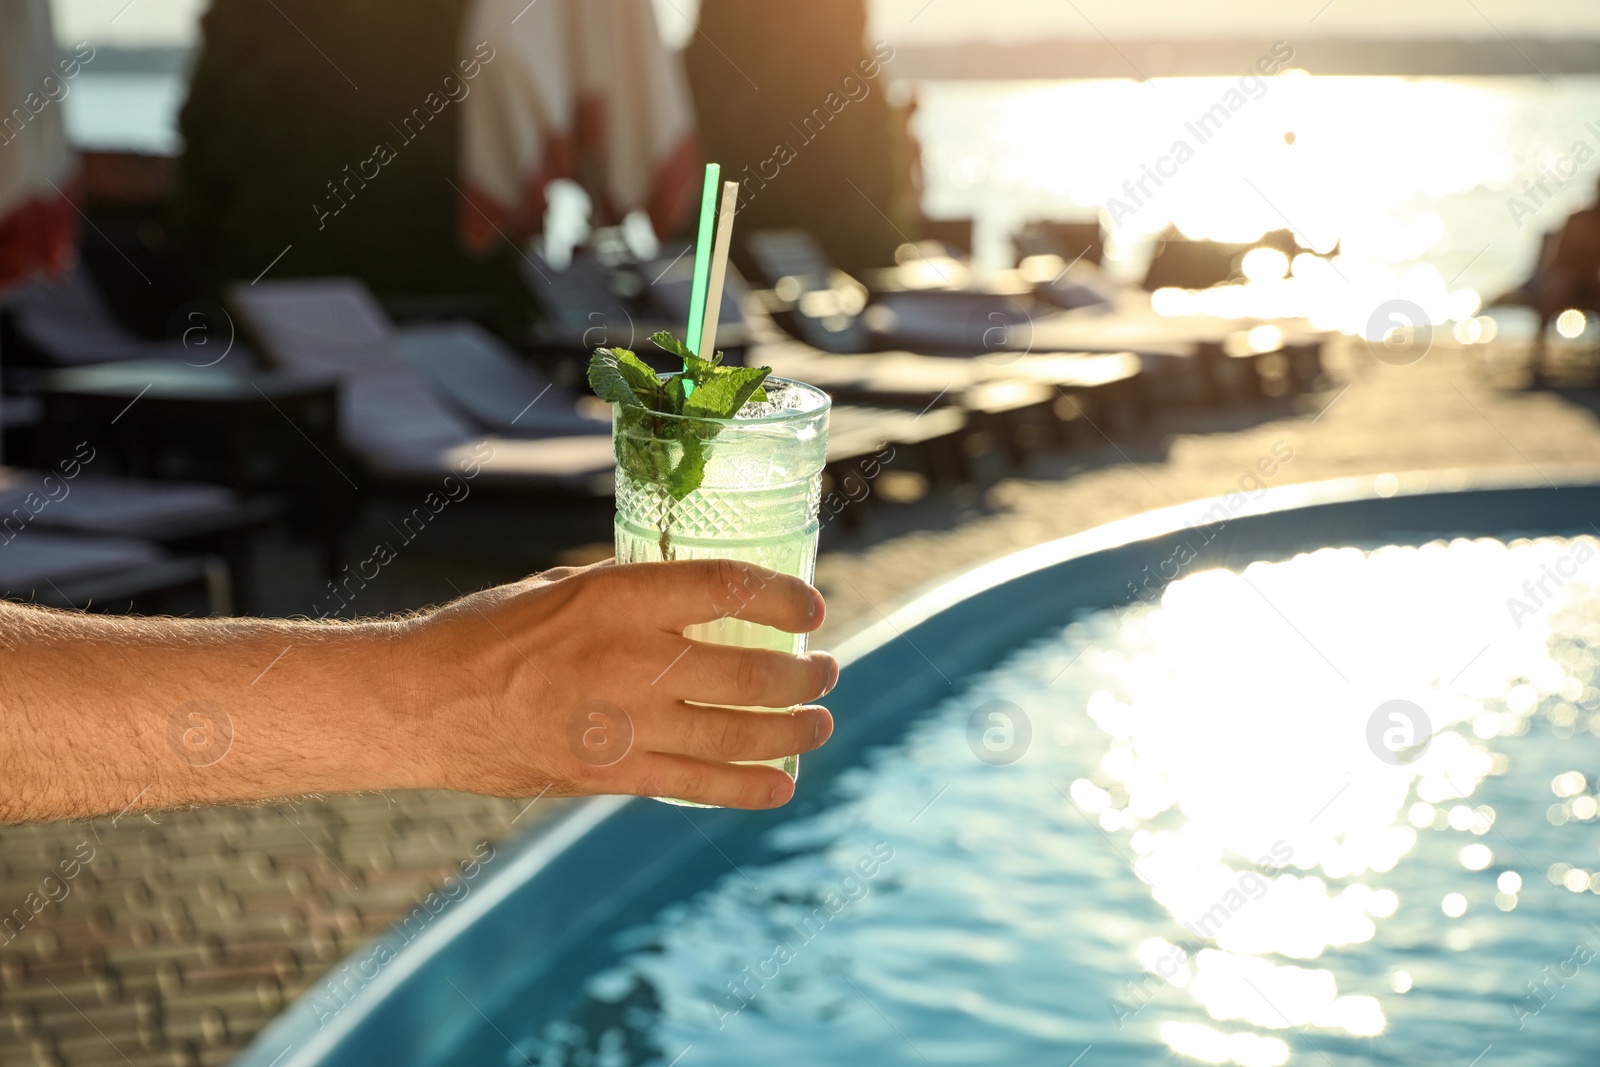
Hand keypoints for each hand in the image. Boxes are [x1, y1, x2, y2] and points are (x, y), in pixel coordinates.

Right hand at [410, 559, 837, 808]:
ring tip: (819, 722)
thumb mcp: (562, 587)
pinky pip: (697, 785)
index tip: (811, 608)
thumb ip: (631, 592)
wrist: (425, 703)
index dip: (784, 598)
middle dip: (804, 674)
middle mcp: (629, 659)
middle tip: (826, 670)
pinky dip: (748, 787)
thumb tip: (694, 591)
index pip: (728, 587)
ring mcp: (622, 724)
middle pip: (748, 671)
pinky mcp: (610, 775)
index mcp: (617, 597)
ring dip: (793, 729)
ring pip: (737, 732)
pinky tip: (781, 783)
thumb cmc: (491, 633)